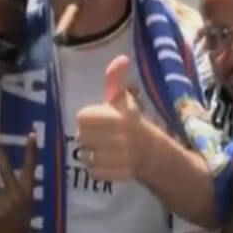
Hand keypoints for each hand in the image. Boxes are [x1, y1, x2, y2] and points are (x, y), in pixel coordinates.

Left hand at [0, 132, 37, 232]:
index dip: (31, 152)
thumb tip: (5, 182)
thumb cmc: (22, 229)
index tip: (31, 135)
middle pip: (4, 168)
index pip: (30, 168)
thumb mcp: (27, 209)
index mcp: (28, 193)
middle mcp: (16, 194)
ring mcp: (3, 200)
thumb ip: (19, 194)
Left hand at [75, 55, 153, 182]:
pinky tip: (106, 161)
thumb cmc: (130, 122)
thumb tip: (121, 57)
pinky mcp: (118, 175)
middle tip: (98, 136)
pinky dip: (96, 168)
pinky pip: (93, 172)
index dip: (87, 119)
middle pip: (81, 137)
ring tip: (101, 149)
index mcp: (119, 116)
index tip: (98, 120)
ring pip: (85, 156)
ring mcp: (120, 158)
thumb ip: (116, 81)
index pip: (83, 118)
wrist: (151, 152)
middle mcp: (120, 138)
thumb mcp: (123, 101)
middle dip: (87, 137)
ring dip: (90, 153)